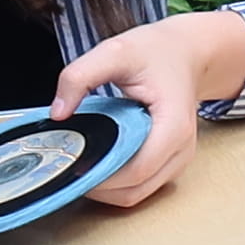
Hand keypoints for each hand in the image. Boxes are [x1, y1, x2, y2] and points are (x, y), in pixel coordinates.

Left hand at [52, 7, 244, 206]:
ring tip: (79, 164)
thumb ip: (80, 76)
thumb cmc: (156, 52)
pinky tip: (97, 161)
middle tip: (66, 166)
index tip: (70, 164)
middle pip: (135, 189)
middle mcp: (182, 149)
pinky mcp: (170, 163)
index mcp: (173, 125)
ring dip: (106, 188)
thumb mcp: (114, 51)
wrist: (186, 53)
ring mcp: (179, 160)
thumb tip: (58, 113)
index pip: (136, 169)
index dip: (101, 175)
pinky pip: (141, 185)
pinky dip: (116, 182)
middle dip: (98, 185)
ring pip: (137, 193)